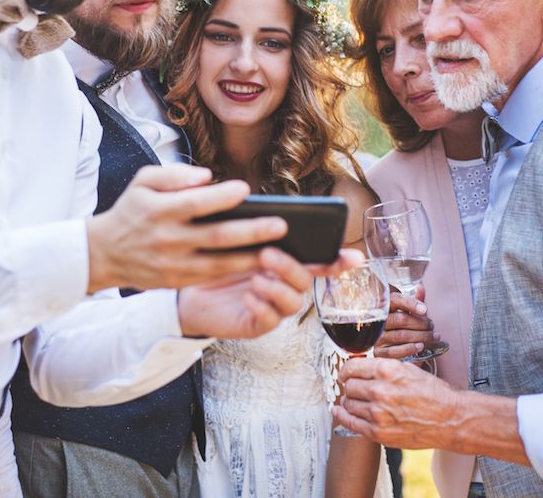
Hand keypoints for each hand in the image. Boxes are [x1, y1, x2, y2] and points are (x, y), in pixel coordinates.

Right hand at [85, 164, 285, 292]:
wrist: (104, 253)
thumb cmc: (132, 210)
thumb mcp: (143, 182)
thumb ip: (174, 174)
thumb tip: (207, 176)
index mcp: (158, 210)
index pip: (194, 203)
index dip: (220, 197)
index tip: (246, 190)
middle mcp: (167, 239)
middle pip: (215, 236)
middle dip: (251, 232)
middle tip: (280, 225)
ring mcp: (172, 263)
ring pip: (218, 263)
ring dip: (251, 257)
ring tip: (278, 250)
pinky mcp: (176, 281)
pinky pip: (211, 277)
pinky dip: (236, 273)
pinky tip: (258, 265)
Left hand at [177, 247, 362, 338]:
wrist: (188, 287)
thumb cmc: (216, 259)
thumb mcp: (237, 241)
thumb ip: (259, 233)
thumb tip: (275, 218)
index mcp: (286, 263)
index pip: (321, 262)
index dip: (339, 262)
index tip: (354, 258)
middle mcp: (285, 286)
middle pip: (305, 281)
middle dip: (290, 267)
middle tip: (267, 254)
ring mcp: (273, 307)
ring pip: (292, 303)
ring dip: (277, 288)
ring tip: (255, 278)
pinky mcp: (257, 324)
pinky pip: (270, 320)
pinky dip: (262, 306)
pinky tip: (248, 295)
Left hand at [332, 357, 460, 449]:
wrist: (451, 419)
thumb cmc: (434, 393)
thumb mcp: (409, 369)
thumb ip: (384, 368)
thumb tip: (363, 368)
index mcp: (388, 371)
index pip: (352, 367)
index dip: (346, 370)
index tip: (345, 373)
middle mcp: (380, 390)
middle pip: (349, 386)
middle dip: (350, 385)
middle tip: (354, 387)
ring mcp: (378, 414)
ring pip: (349, 403)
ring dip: (350, 401)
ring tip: (356, 400)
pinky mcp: (379, 433)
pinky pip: (351, 422)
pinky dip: (342, 415)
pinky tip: (339, 411)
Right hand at [373, 286, 435, 359]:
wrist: (398, 350)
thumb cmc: (405, 328)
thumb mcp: (411, 314)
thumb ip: (416, 302)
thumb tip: (420, 287)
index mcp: (386, 307)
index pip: (396, 301)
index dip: (411, 304)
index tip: (425, 310)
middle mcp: (379, 322)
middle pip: (401, 319)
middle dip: (421, 323)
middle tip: (432, 326)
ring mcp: (378, 337)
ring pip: (400, 335)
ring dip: (421, 336)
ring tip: (433, 336)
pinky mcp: (379, 352)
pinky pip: (394, 351)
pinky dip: (410, 349)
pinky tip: (421, 346)